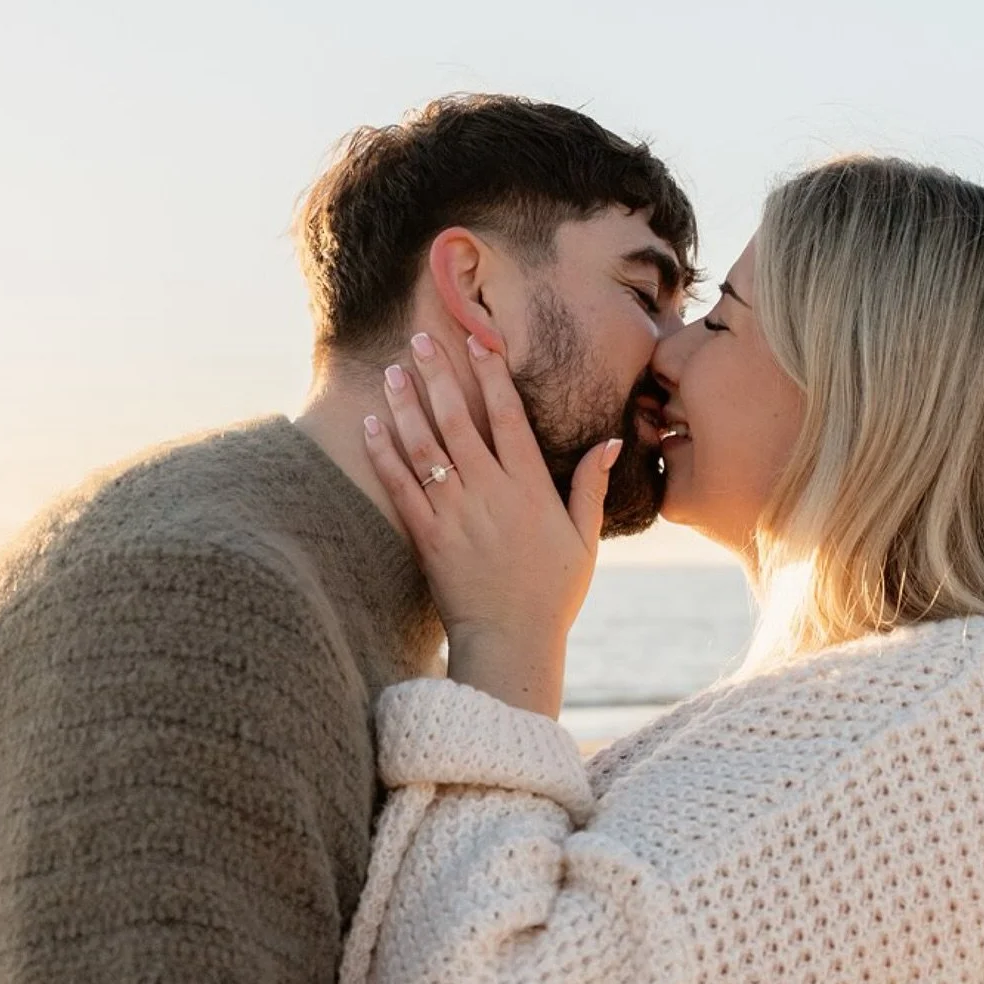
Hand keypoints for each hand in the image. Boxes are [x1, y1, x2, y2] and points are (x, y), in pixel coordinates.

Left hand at [362, 332, 620, 715]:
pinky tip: (371, 426)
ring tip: (391, 372)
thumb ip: (590, 487)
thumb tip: (611, 441)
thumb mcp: (584, 540)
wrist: (510, 643)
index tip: (479, 339)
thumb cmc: (552, 595)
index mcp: (530, 489)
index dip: (493, 375)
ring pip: (425, 448)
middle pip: (459, 421)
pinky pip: (401, 487)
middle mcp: (490, 494)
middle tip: (419, 340)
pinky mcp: (427, 537)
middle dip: (438, 375)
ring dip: (406, 406)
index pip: (509, 418)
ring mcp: (455, 514)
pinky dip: (384, 454)